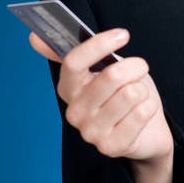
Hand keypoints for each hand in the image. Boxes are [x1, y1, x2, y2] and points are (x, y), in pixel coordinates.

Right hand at [29, 28, 173, 163]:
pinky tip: (143, 113)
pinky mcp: (111, 147)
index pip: (74, 62)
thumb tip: (33, 37)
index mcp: (68, 88)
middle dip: (136, 67)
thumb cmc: (123, 94)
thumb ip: (79, 52)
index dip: (99, 44)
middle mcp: (74, 112)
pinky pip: (141, 112)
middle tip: (140, 70)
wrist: (147, 130)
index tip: (123, 35)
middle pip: (111, 76)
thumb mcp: (104, 68)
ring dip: (143, 89)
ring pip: (131, 93)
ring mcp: (90, 132)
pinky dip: (150, 106)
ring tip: (139, 97)